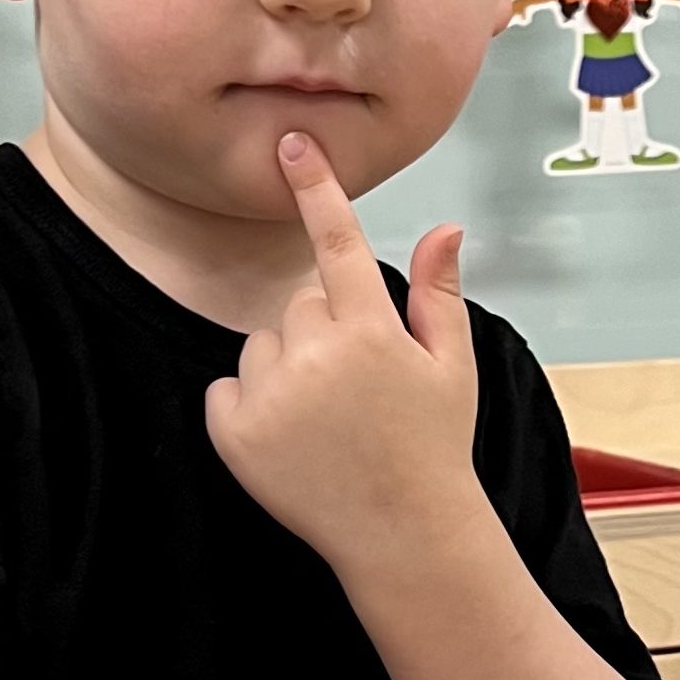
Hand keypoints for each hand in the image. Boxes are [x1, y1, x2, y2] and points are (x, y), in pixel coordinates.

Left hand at [204, 134, 481, 575]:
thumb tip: (445, 226)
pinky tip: (292, 440)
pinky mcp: (234, 432)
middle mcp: (315, 356)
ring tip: (326, 421)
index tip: (292, 143)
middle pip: (298, 303)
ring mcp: (270, 395)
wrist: (402, 536)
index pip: (337, 242)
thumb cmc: (433, 448)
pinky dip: (249, 409)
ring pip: (261, 344)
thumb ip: (439, 293)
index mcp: (371, 331)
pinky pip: (227, 390)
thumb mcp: (452, 366)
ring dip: (284, 368)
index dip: (316, 188)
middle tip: (356, 387)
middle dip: (322, 330)